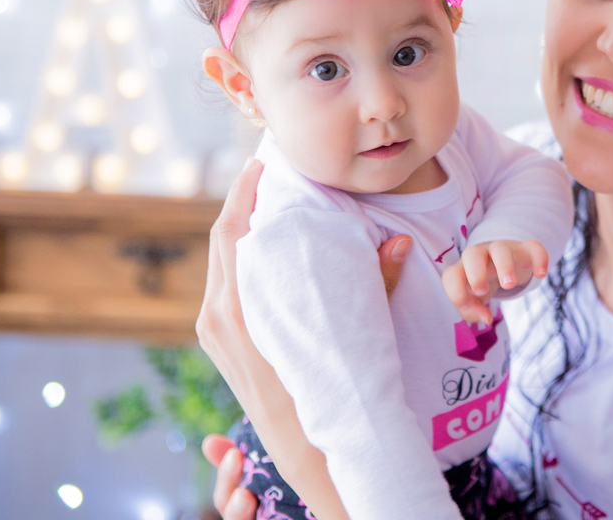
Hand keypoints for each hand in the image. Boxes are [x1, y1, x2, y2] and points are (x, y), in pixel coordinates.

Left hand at [196, 158, 411, 518]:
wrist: (306, 447)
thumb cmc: (330, 388)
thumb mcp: (354, 333)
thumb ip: (375, 284)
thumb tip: (399, 241)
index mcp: (237, 308)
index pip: (231, 232)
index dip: (244, 192)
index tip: (262, 163)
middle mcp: (216, 315)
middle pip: (222, 240)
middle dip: (243, 202)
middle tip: (268, 172)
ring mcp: (213, 329)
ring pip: (222, 262)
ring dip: (241, 227)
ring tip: (268, 201)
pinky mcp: (218, 340)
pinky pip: (225, 284)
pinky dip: (240, 257)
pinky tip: (262, 245)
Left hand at [441, 240, 548, 323]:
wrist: (506, 263)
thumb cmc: (485, 283)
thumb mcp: (475, 299)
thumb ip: (472, 311)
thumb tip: (486, 318)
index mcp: (465, 269)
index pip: (452, 275)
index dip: (456, 293)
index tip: (469, 307)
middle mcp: (482, 256)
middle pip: (472, 253)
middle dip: (475, 273)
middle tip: (483, 290)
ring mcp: (504, 250)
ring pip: (500, 248)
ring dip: (504, 266)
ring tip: (509, 285)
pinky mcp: (525, 250)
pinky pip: (533, 247)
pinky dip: (539, 258)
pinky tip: (541, 274)